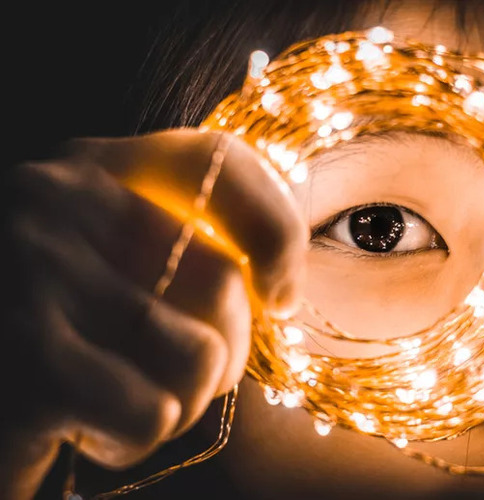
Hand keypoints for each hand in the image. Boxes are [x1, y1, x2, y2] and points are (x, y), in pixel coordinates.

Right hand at [0, 130, 307, 497]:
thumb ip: (177, 252)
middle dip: (226, 352)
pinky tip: (86, 432)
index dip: (274, 229)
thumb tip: (282, 293)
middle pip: (222, 281)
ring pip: (200, 353)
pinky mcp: (30, 364)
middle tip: (177, 379)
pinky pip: (154, 412)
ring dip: (183, 402)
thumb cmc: (49, 335)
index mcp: (85, 171)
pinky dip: (136, 440)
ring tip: (125, 401)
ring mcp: (35, 277)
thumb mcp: (106, 267)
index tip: (281, 294)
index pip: (215, 161)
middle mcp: (54, 203)